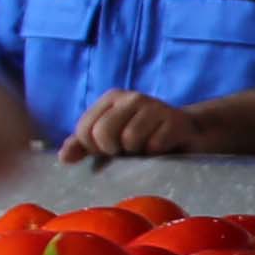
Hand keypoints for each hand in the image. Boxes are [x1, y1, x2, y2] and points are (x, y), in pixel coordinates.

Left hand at [63, 89, 229, 161]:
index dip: (94, 148)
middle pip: (103, 133)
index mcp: (111, 98)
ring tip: (147, 147)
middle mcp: (131, 97)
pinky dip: (157, 153)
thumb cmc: (144, 138)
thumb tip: (64, 158)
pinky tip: (164, 148)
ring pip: (130, 139)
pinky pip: (155, 145)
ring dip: (138, 153)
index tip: (110, 150)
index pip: (85, 129)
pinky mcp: (175, 120)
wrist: (190, 134)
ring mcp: (154, 106)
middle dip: (114, 151)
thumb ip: (83, 146)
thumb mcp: (111, 140)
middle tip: (127, 151)